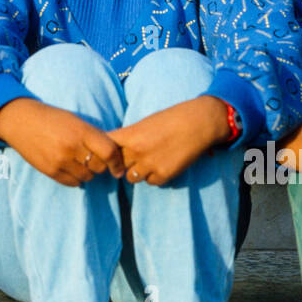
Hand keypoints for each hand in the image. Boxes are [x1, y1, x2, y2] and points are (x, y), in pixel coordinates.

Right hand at [0, 100, 123, 185]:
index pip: (109, 152)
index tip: (118, 168)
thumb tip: (113, 155)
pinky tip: (69, 167)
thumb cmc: (52, 119)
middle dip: (100, 165)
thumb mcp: (75, 121)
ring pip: (87, 177)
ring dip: (88, 172)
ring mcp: (60, 161)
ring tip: (79, 162)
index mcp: (81, 131)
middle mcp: (72, 147)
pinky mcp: (51, 171)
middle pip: (99, 167)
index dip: (117, 162)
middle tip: (93, 159)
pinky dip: (76, 178)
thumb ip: (93, 136)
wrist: (21, 121)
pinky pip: (73, 183)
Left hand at [106, 96, 230, 185]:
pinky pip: (150, 182)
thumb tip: (116, 148)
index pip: (105, 148)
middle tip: (132, 157)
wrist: (197, 123)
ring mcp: (149, 164)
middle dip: (121, 162)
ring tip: (148, 161)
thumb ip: (129, 136)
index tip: (108, 152)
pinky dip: (153, 176)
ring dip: (136, 172)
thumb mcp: (144, 123)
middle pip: (116, 165)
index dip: (104, 151)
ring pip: (131, 178)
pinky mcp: (163, 175)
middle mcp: (136, 151)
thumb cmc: (171, 119)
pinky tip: (162, 165)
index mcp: (129, 134)